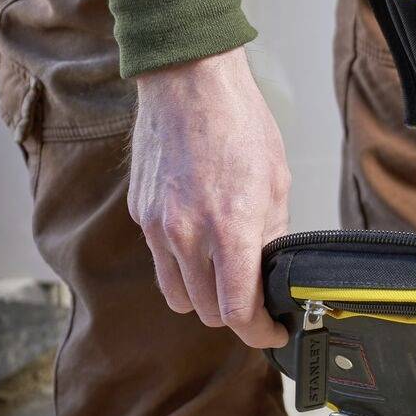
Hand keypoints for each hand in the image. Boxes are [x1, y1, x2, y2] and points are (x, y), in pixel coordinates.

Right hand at [127, 47, 290, 348]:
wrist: (188, 82)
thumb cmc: (239, 123)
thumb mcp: (276, 181)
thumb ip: (272, 236)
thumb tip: (271, 273)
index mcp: (230, 229)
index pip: (239, 312)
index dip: (261, 333)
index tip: (274, 331)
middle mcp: (187, 235)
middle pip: (208, 313)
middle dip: (235, 314)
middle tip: (256, 299)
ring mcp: (157, 227)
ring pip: (178, 297)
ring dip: (203, 297)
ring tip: (224, 275)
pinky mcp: (140, 215)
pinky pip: (160, 262)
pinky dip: (181, 266)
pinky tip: (199, 240)